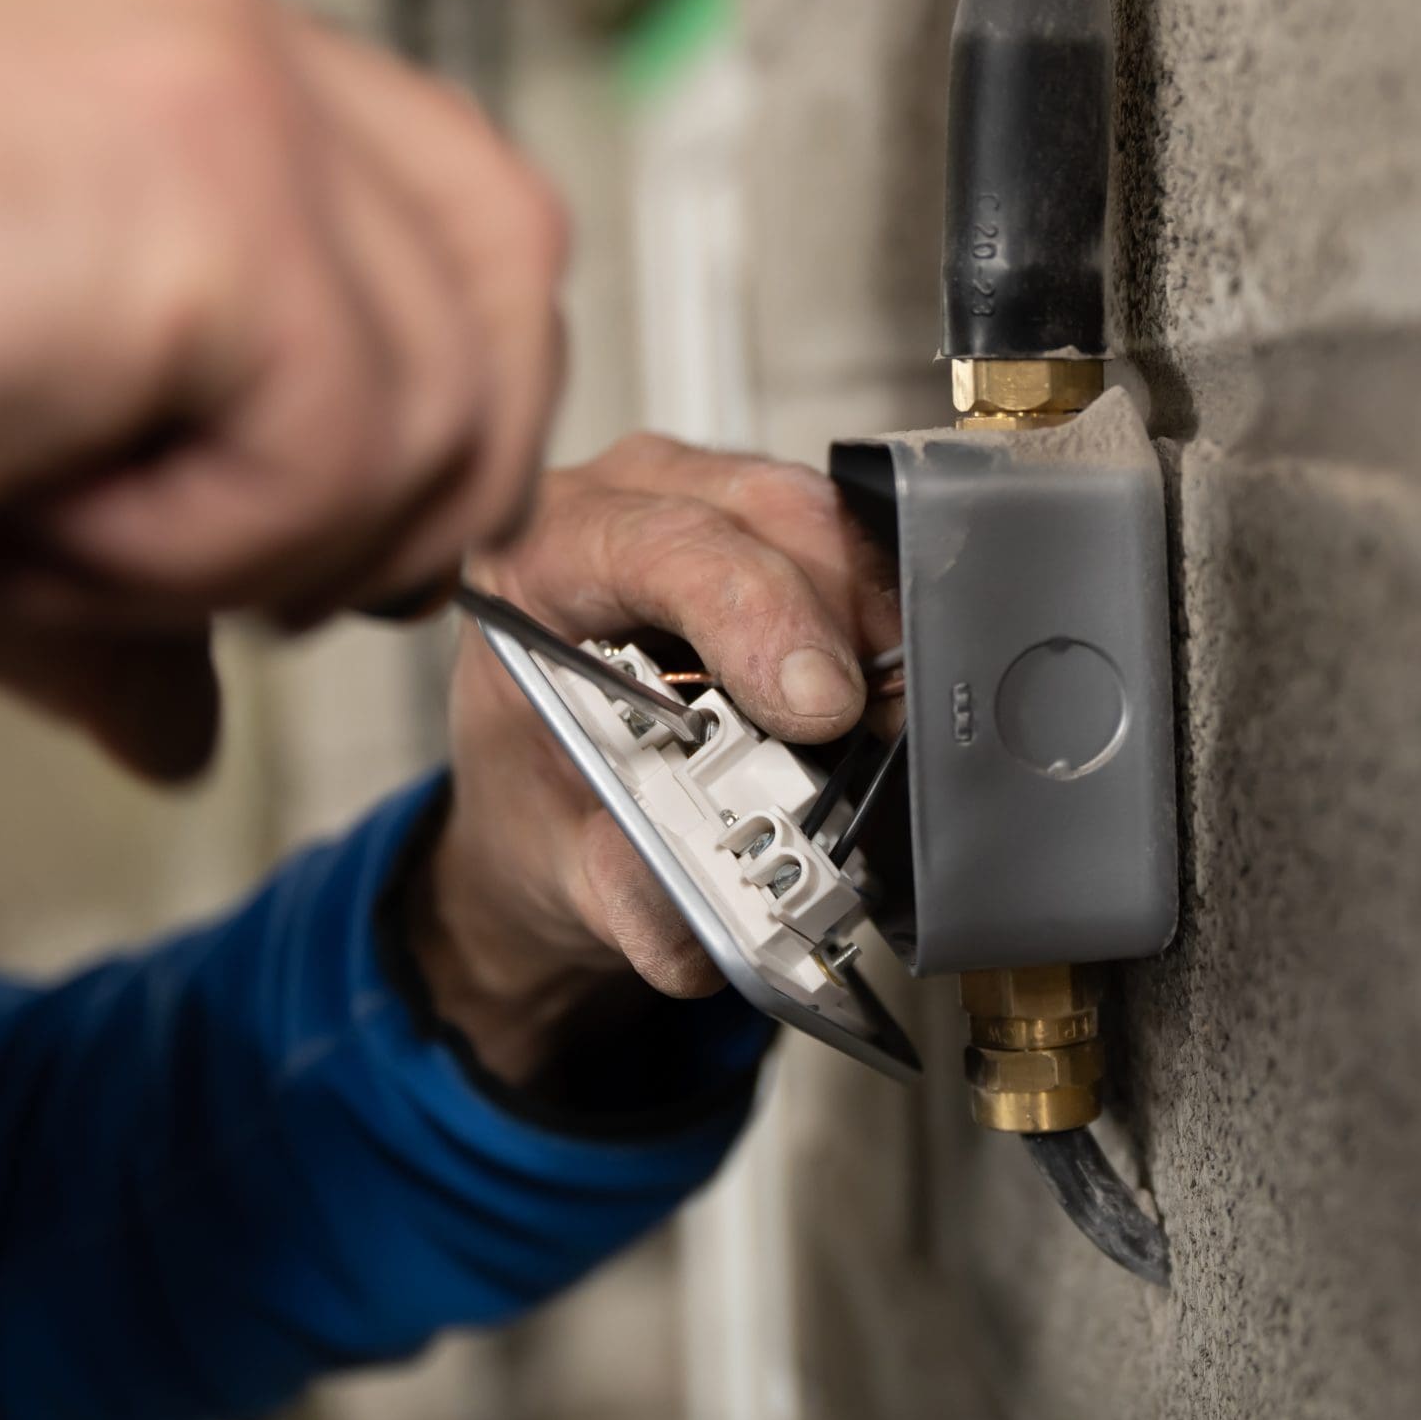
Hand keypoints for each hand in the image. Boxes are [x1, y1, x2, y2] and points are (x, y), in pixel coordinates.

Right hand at [0, 0, 566, 778]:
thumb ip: (129, 601)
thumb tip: (180, 729)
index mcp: (160, 55)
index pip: (447, 217)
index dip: (434, 409)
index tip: (320, 549)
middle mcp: (203, 19)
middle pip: (510, 263)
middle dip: (427, 478)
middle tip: (264, 586)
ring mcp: (217, 70)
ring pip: (447, 382)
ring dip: (276, 543)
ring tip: (78, 543)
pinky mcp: (211, 164)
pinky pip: (347, 436)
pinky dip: (209, 548)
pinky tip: (53, 526)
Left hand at [405, 435, 900, 1085]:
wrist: (550, 810)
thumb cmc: (543, 806)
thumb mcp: (561, 872)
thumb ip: (624, 901)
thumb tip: (700, 921)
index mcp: (533, 565)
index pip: (657, 546)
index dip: (753, 614)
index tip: (815, 707)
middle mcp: (617, 506)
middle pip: (764, 518)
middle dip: (840, 621)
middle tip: (883, 726)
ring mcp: (699, 498)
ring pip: (823, 518)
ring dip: (872, 620)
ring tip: (887, 720)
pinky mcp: (769, 523)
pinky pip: (850, 540)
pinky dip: (880, 616)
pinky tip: (881, 686)